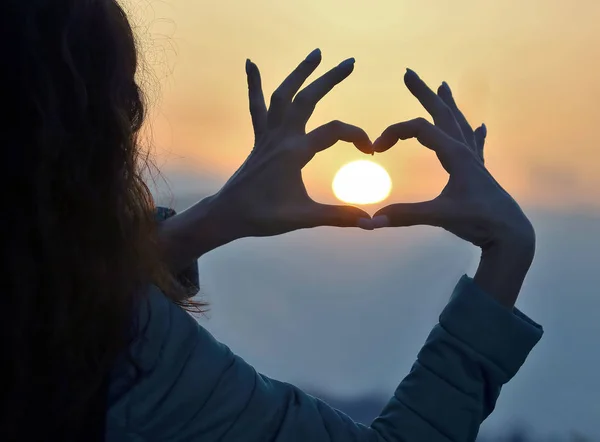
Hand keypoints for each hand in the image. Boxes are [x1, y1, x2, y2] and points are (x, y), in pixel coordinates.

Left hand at [206, 49, 374, 238]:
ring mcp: (267, 135)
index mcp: (294, 153)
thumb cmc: (263, 216)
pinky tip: (251, 64)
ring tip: (316, 53)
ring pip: (282, 95)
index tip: (370, 150)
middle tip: (350, 61)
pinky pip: (257, 106)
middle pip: (307, 99)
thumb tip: (371, 223)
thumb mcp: (304, 218)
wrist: (228, 214)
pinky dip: (254, 84)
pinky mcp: (259, 139)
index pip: (333, 132)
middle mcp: (280, 137)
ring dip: (299, 73)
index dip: (357, 137)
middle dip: (329, 79)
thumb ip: (338, 217)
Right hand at [372, 69, 534, 306]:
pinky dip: (474, 133)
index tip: (375, 149)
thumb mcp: (439, 216)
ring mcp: (474, 160)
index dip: (393, 133)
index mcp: (455, 154)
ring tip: (444, 86)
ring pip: (459, 123)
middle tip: (409, 73)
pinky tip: (481, 127)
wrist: (511, 234)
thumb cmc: (479, 222)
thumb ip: (404, 216)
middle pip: (442, 113)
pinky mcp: (479, 172)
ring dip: (448, 104)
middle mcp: (465, 151)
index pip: (419, 129)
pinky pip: (475, 144)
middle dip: (423, 92)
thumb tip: (370, 221)